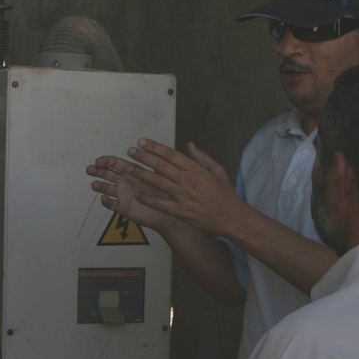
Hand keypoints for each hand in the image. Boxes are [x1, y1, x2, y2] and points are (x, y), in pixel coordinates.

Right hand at [86, 154, 177, 232]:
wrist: (168, 212)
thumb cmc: (164, 192)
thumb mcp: (159, 174)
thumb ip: (152, 161)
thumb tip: (146, 145)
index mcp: (132, 171)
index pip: (116, 163)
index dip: (107, 161)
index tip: (99, 160)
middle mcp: (125, 181)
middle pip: (107, 174)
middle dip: (98, 171)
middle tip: (90, 169)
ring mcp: (122, 194)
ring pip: (107, 188)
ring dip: (100, 186)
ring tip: (94, 185)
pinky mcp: (123, 207)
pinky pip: (112, 204)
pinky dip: (107, 202)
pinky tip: (104, 199)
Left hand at [116, 139, 237, 236]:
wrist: (230, 216)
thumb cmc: (224, 193)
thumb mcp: (217, 170)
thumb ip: (202, 157)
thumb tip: (189, 144)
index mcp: (196, 169)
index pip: (171, 155)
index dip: (155, 147)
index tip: (142, 142)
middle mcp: (187, 181)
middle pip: (161, 166)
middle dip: (144, 157)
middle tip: (131, 151)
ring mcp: (183, 196)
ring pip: (158, 182)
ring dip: (142, 175)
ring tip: (128, 169)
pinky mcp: (180, 211)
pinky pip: (160, 204)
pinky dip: (148, 199)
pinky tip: (137, 194)